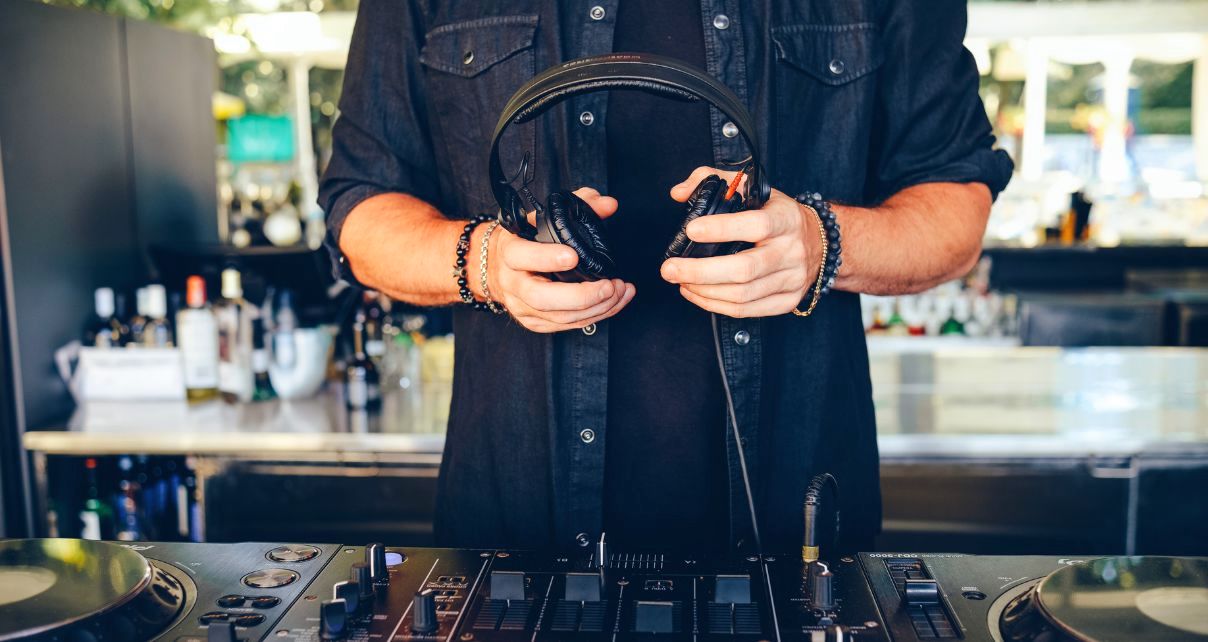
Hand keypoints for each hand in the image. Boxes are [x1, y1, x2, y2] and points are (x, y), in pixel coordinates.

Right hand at [478, 187, 635, 332]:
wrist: (497, 267)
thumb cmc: (525, 239)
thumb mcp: (543, 216)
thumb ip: (578, 204)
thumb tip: (608, 204)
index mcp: (510, 252)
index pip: (521, 256)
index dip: (546, 258)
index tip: (573, 256)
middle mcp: (513, 283)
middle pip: (542, 298)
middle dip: (581, 295)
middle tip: (610, 285)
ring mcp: (522, 307)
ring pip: (560, 316)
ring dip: (596, 307)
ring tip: (621, 291)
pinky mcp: (535, 322)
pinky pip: (567, 325)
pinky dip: (596, 315)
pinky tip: (615, 302)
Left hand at [659, 167, 822, 317]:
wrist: (819, 242)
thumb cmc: (776, 214)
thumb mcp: (752, 188)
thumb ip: (712, 180)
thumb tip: (679, 193)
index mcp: (785, 219)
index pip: (756, 225)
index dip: (722, 229)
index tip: (691, 230)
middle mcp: (791, 251)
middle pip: (744, 269)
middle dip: (700, 272)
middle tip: (669, 269)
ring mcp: (791, 279)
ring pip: (742, 294)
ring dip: (703, 291)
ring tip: (679, 281)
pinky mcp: (786, 301)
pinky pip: (746, 310)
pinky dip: (715, 305)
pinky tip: (696, 293)